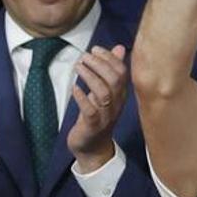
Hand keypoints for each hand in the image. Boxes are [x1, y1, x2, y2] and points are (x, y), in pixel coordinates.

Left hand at [67, 45, 128, 172]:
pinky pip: (90, 110)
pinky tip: (74, 88)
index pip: (122, 72)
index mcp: (121, 94)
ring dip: (90, 76)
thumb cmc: (98, 116)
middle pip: (114, 80)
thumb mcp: (106, 91)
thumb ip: (112, 70)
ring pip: (103, 93)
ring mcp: (106, 115)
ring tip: (78, 66)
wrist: (93, 148)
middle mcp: (117, 103)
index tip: (95, 49)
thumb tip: (120, 48)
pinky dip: (82, 97)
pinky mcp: (93, 125)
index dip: (109, 58)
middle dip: (99, 64)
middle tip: (84, 56)